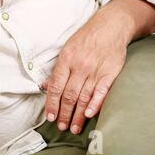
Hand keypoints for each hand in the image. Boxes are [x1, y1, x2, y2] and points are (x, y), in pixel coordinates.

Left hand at [42, 0, 154, 134]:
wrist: (110, 26)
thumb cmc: (85, 39)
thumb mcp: (66, 50)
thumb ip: (57, 70)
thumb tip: (44, 86)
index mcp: (65, 60)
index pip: (55, 86)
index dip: (51, 103)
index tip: (50, 117)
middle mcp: (79, 66)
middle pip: (69, 95)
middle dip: (64, 113)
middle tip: (61, 127)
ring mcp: (95, 70)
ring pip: (84, 96)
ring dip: (78, 114)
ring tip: (74, 128)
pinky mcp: (110, 72)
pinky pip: (102, 91)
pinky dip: (96, 103)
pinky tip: (90, 114)